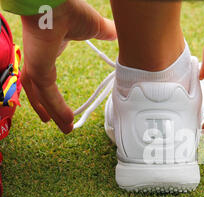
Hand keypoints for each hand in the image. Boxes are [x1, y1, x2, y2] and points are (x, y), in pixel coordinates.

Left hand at [21, 0, 115, 132]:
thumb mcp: (94, 27)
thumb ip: (104, 32)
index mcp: (49, 51)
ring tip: (66, 128)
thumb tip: (117, 33)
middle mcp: (40, 60)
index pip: (47, 77)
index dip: (52, 92)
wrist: (57, 4)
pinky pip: (47, 95)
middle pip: (41, 91)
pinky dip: (56, 108)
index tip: (61, 105)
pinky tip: (67, 120)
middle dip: (49, 109)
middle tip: (61, 123)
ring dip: (53, 113)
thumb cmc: (71, 11)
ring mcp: (37, 66)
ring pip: (41, 97)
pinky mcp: (38, 69)